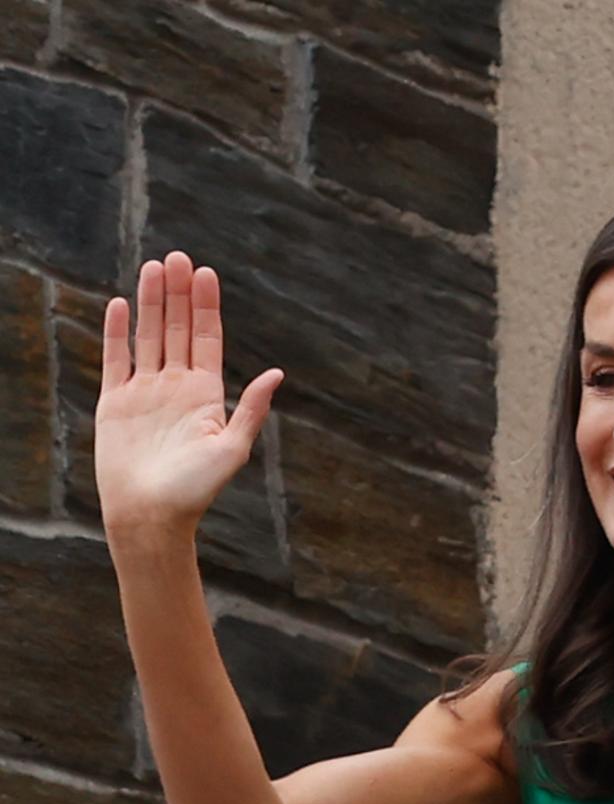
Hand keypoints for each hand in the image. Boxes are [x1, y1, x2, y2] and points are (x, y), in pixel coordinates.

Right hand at [94, 251, 283, 537]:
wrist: (151, 515)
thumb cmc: (195, 489)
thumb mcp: (232, 448)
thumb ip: (251, 409)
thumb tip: (277, 373)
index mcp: (206, 395)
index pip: (207, 340)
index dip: (206, 307)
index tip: (205, 273)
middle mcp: (177, 388)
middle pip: (178, 330)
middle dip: (179, 294)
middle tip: (177, 256)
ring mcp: (146, 392)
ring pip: (149, 337)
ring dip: (152, 303)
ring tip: (153, 267)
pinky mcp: (116, 402)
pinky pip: (116, 359)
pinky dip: (118, 332)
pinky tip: (121, 304)